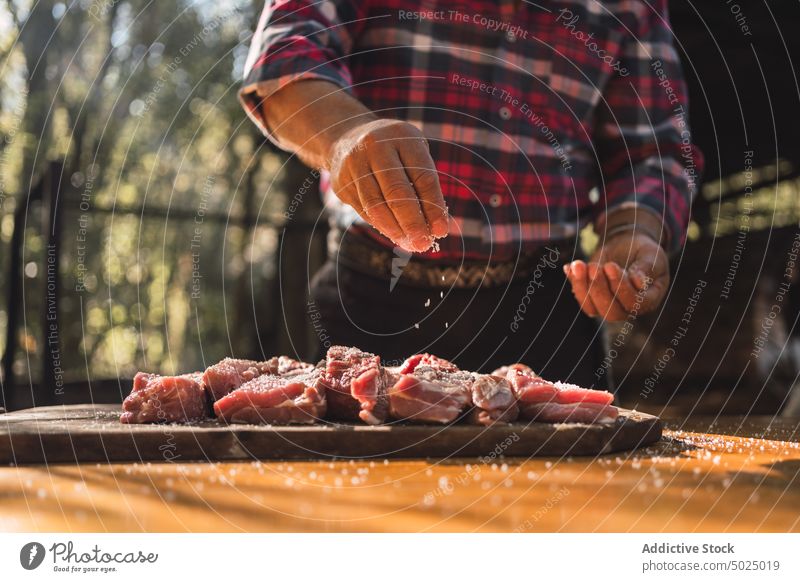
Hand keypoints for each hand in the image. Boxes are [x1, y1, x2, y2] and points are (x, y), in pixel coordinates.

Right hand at [326, 118, 449, 251]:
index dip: (433, 206)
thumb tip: (434, 227)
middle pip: (397, 192)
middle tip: (423, 244)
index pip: (423, 176)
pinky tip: (395, 235)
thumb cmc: (393, 151)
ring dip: (395, 229)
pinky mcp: (343, 182)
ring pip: (376, 205)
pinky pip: (364, 210)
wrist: (347, 138)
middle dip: (412, 223)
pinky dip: (381, 226)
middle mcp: (376, 146)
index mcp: (402, 137)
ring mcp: (355, 164)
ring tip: (409, 245)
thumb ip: (423, 184)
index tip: (440, 231)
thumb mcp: (412, 154)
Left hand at [563, 231, 668, 321]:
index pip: (634, 303)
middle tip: (594, 267)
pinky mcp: (592, 298)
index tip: (610, 266)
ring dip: (583, 287)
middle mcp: (627, 309)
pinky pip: (580, 297)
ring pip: (591, 307)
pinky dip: (573, 282)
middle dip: (599, 289)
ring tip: (579, 265)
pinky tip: (569, 267)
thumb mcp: (652, 255)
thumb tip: (639, 281)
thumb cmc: (643, 252)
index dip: (621, 287)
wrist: (626, 246)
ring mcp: (608, 306)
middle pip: (611, 312)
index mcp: (648, 300)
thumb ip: (648, 268)